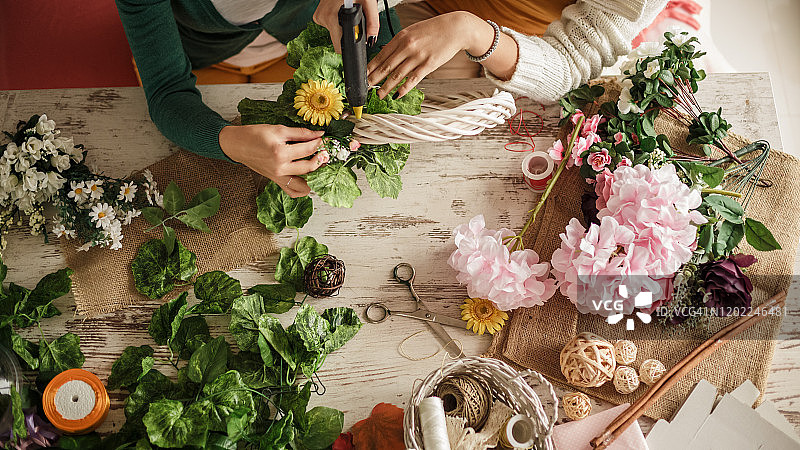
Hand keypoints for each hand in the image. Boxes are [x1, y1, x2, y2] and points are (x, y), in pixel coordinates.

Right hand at [219, 124, 328, 197]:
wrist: (238, 145)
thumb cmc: (255, 135)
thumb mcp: (279, 129)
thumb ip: (300, 133)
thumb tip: (318, 134)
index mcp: (280, 153)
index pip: (308, 149)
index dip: (318, 142)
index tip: (322, 138)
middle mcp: (280, 168)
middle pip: (310, 167)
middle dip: (320, 158)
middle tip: (323, 151)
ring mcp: (278, 177)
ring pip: (304, 184)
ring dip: (314, 176)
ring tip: (316, 165)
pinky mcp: (276, 181)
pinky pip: (292, 191)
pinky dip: (302, 189)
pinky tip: (307, 180)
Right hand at [313, 0, 379, 52]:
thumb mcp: (367, 2)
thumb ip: (372, 23)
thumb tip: (372, 39)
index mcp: (332, 17)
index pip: (339, 46)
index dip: (350, 45)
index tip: (356, 40)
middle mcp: (323, 18)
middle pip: (338, 38)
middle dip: (348, 32)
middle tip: (355, 17)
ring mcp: (319, 16)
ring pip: (334, 31)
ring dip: (343, 25)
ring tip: (348, 10)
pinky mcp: (318, 14)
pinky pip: (329, 23)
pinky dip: (337, 20)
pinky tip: (341, 9)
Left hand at [367, 12, 484, 98]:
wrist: (455, 28)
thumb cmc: (434, 30)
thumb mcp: (412, 31)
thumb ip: (400, 43)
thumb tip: (387, 56)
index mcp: (401, 37)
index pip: (381, 55)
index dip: (370, 67)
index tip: (363, 76)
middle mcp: (407, 46)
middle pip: (386, 66)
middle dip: (374, 79)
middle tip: (366, 88)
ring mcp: (418, 56)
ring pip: (397, 75)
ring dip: (386, 87)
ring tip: (379, 95)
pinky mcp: (429, 64)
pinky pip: (413, 79)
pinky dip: (404, 89)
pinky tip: (397, 95)